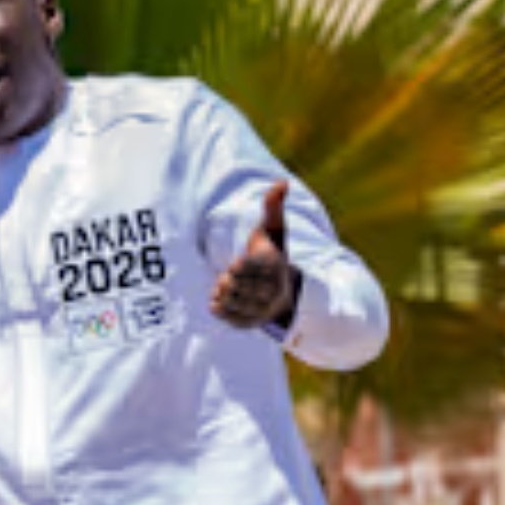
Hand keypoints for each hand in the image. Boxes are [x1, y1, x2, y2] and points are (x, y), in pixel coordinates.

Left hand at [211, 179, 302, 329]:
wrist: (285, 292)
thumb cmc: (272, 253)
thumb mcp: (274, 230)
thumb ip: (274, 206)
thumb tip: (283, 182)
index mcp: (276, 266)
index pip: (245, 266)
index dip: (238, 266)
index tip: (238, 265)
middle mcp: (272, 290)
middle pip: (235, 285)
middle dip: (228, 280)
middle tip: (230, 277)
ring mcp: (263, 309)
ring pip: (230, 300)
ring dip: (223, 293)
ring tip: (227, 287)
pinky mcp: (252, 323)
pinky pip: (227, 316)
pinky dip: (220, 309)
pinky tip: (221, 302)